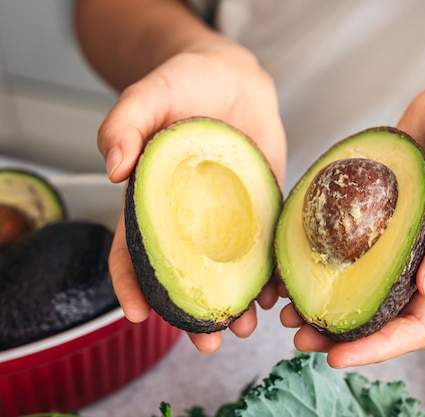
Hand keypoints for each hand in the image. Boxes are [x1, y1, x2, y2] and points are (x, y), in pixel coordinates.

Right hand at [100, 44, 286, 352]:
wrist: (235, 79)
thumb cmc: (186, 82)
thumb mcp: (150, 93)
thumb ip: (124, 122)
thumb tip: (112, 167)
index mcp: (155, 199)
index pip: (133, 249)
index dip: (131, 284)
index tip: (139, 316)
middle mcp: (191, 216)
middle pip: (186, 274)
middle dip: (194, 312)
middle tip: (207, 343)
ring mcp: (230, 215)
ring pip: (229, 269)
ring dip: (236, 301)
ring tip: (246, 327)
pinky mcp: (263, 206)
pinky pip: (267, 245)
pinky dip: (271, 271)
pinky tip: (278, 291)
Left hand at [281, 55, 424, 366]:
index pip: (417, 325)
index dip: (378, 347)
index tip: (336, 357)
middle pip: (381, 312)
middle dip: (341, 331)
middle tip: (298, 335)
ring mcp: (399, 238)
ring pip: (359, 283)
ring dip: (325, 299)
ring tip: (288, 307)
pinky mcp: (379, 213)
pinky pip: (347, 243)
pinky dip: (322, 257)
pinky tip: (294, 259)